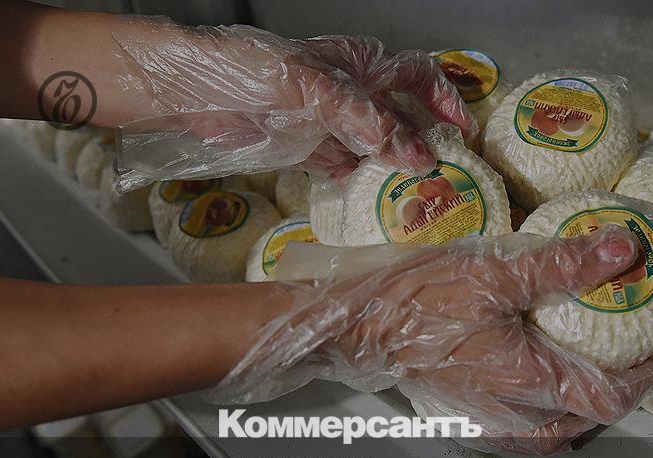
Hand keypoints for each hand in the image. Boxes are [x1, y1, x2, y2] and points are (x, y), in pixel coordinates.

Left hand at [111, 19, 473, 189]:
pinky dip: (355, 181)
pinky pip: (341, 166)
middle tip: (442, 173)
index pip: (415, 75)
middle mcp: (349, 91)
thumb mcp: (315, 91)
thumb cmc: (250, 71)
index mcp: (358, 63)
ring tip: (411, 195)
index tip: (461, 131)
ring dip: (391, 168)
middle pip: (399, 116)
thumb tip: (413, 154)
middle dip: (422, 142)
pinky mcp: (306, 146)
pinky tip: (365, 198)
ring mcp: (328, 121)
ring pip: (373, 145)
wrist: (191, 92)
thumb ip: (365, 122)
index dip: (443, 100)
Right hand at [208, 226, 652, 452]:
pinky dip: (542, 414)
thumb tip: (623, 249)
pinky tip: (535, 386)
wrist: (359, 321)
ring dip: (579, 410)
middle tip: (627, 364)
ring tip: (589, 376)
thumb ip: (563, 263)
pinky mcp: (463, 406)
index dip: (640, 380)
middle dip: (614, 398)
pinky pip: (518, 426)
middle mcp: (511, 408)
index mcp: (527, 379)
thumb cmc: (418, 297)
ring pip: (549, 430)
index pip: (606, 399)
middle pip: (582, 423)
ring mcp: (484, 413)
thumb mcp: (497, 269)